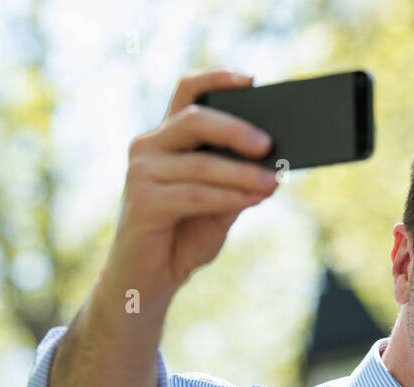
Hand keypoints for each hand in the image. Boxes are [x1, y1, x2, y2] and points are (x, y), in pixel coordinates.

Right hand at [104, 67, 279, 304]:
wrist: (149, 282)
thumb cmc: (182, 239)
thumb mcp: (218, 207)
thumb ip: (236, 182)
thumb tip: (272, 163)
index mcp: (166, 139)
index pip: (187, 92)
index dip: (216, 78)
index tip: (251, 80)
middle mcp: (148, 147)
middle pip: (195, 119)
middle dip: (235, 129)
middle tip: (269, 144)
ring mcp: (141, 173)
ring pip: (202, 164)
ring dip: (242, 174)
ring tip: (273, 182)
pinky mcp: (141, 201)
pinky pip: (195, 194)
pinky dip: (228, 197)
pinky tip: (253, 199)